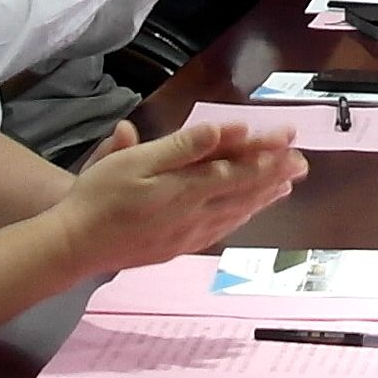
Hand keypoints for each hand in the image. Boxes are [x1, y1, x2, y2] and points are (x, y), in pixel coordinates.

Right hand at [49, 108, 308, 273]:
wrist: (75, 245)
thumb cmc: (98, 196)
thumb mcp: (134, 162)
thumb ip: (183, 147)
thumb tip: (224, 130)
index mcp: (188, 187)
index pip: (238, 166)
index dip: (267, 152)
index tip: (290, 137)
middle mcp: (196, 212)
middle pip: (245, 190)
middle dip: (275, 174)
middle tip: (302, 162)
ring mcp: (189, 233)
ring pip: (237, 211)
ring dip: (263, 196)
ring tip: (286, 185)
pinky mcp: (178, 246)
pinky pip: (221, 229)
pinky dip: (241, 217)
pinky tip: (246, 214)